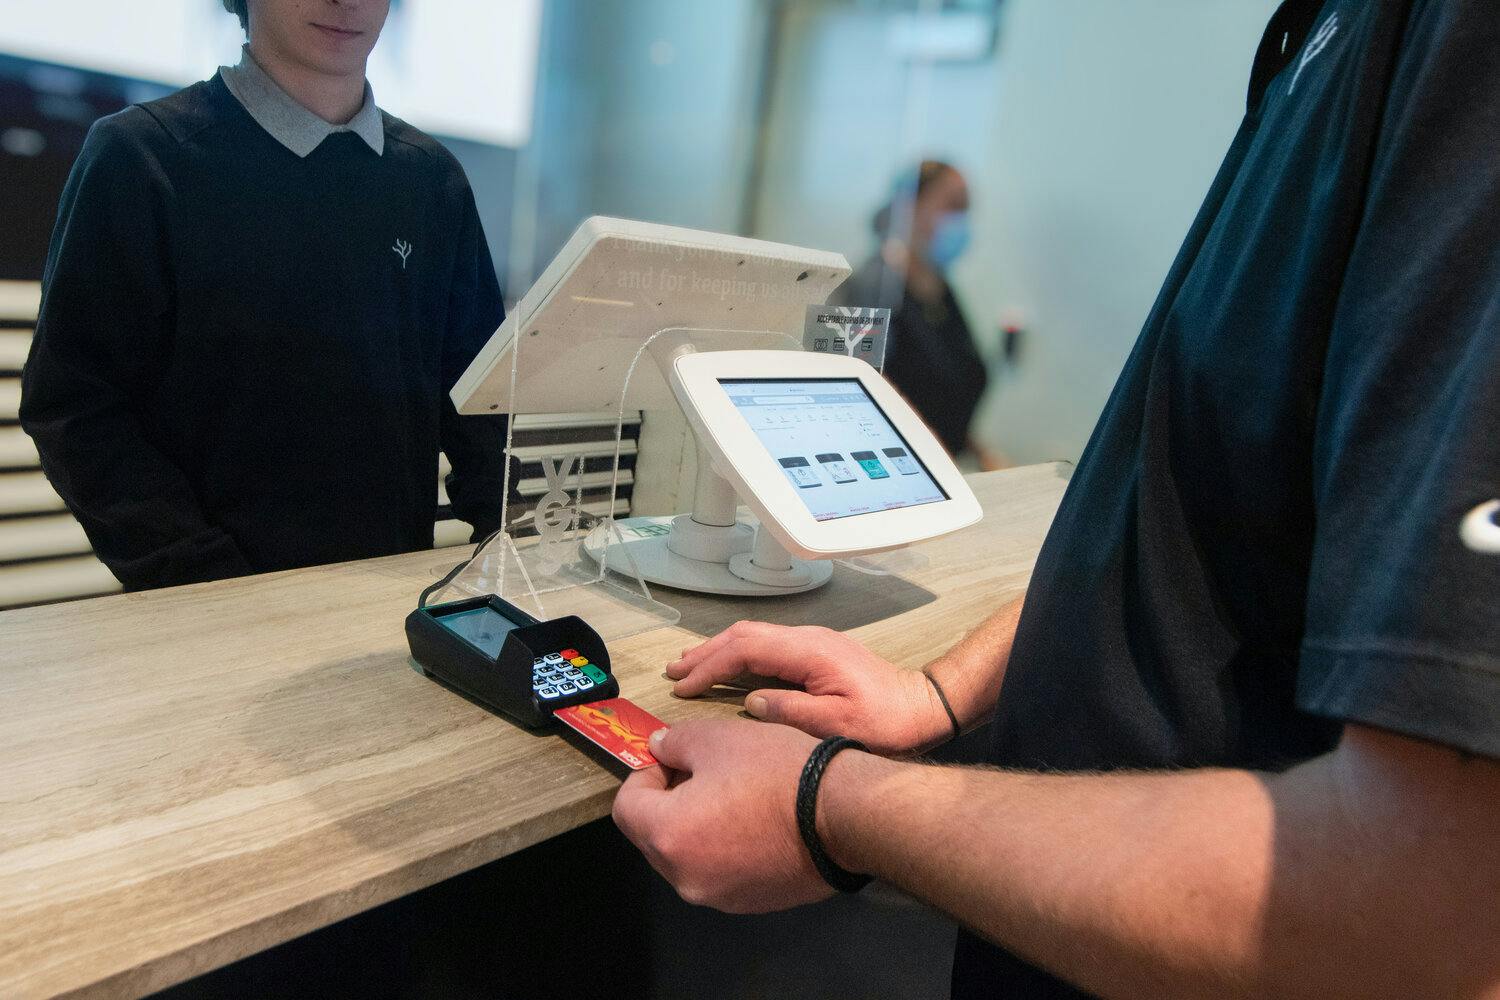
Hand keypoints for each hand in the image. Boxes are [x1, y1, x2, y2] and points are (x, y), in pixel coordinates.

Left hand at [612, 719, 831, 912]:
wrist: (844, 816)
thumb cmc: (776, 773)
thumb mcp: (718, 738)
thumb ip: (675, 743)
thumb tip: (658, 750)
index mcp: (668, 837)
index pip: (626, 807)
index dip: (642, 776)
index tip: (671, 758)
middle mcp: (686, 878)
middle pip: (652, 837)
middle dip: (667, 802)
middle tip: (700, 771)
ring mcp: (719, 897)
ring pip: (687, 856)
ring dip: (695, 826)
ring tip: (732, 795)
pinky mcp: (750, 903)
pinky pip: (719, 872)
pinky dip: (723, 848)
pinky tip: (755, 822)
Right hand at [665, 621, 950, 754]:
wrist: (924, 708)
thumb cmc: (886, 723)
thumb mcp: (837, 726)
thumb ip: (790, 712)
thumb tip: (752, 702)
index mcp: (808, 652)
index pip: (745, 649)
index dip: (710, 667)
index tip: (683, 687)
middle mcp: (808, 638)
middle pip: (745, 635)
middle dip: (706, 652)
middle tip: (673, 671)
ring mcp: (813, 642)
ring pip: (754, 636)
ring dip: (720, 650)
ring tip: (689, 666)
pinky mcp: (818, 652)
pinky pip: (767, 645)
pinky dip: (739, 655)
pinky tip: (728, 668)